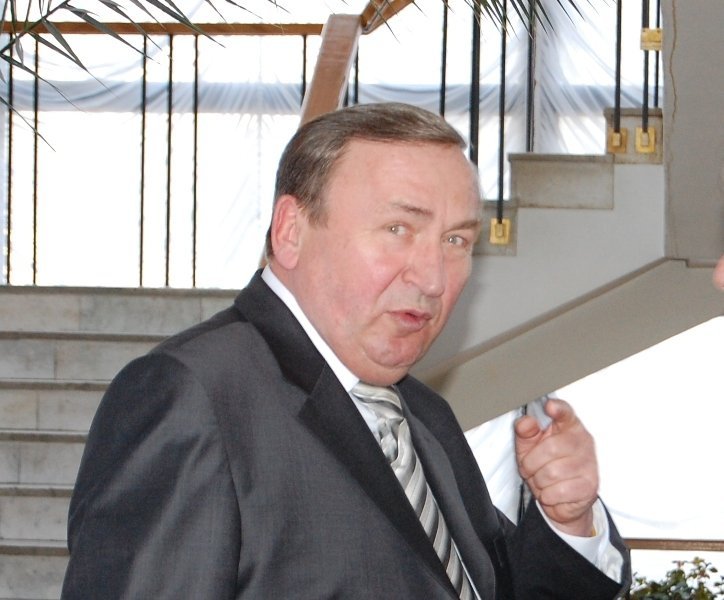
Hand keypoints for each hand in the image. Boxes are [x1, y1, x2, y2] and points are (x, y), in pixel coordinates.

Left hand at [515, 398, 598, 535]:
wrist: (563, 500)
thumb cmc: (546, 468)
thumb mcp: (529, 447)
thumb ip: (525, 433)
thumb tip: (525, 423)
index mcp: (568, 426)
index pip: (566, 413)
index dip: (558, 409)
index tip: (550, 406)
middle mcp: (582, 442)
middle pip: (550, 447)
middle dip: (531, 463)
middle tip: (530, 468)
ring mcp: (589, 463)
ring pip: (551, 472)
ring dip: (539, 481)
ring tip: (542, 480)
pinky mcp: (589, 485)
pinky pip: (558, 491)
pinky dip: (548, 495)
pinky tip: (552, 491)